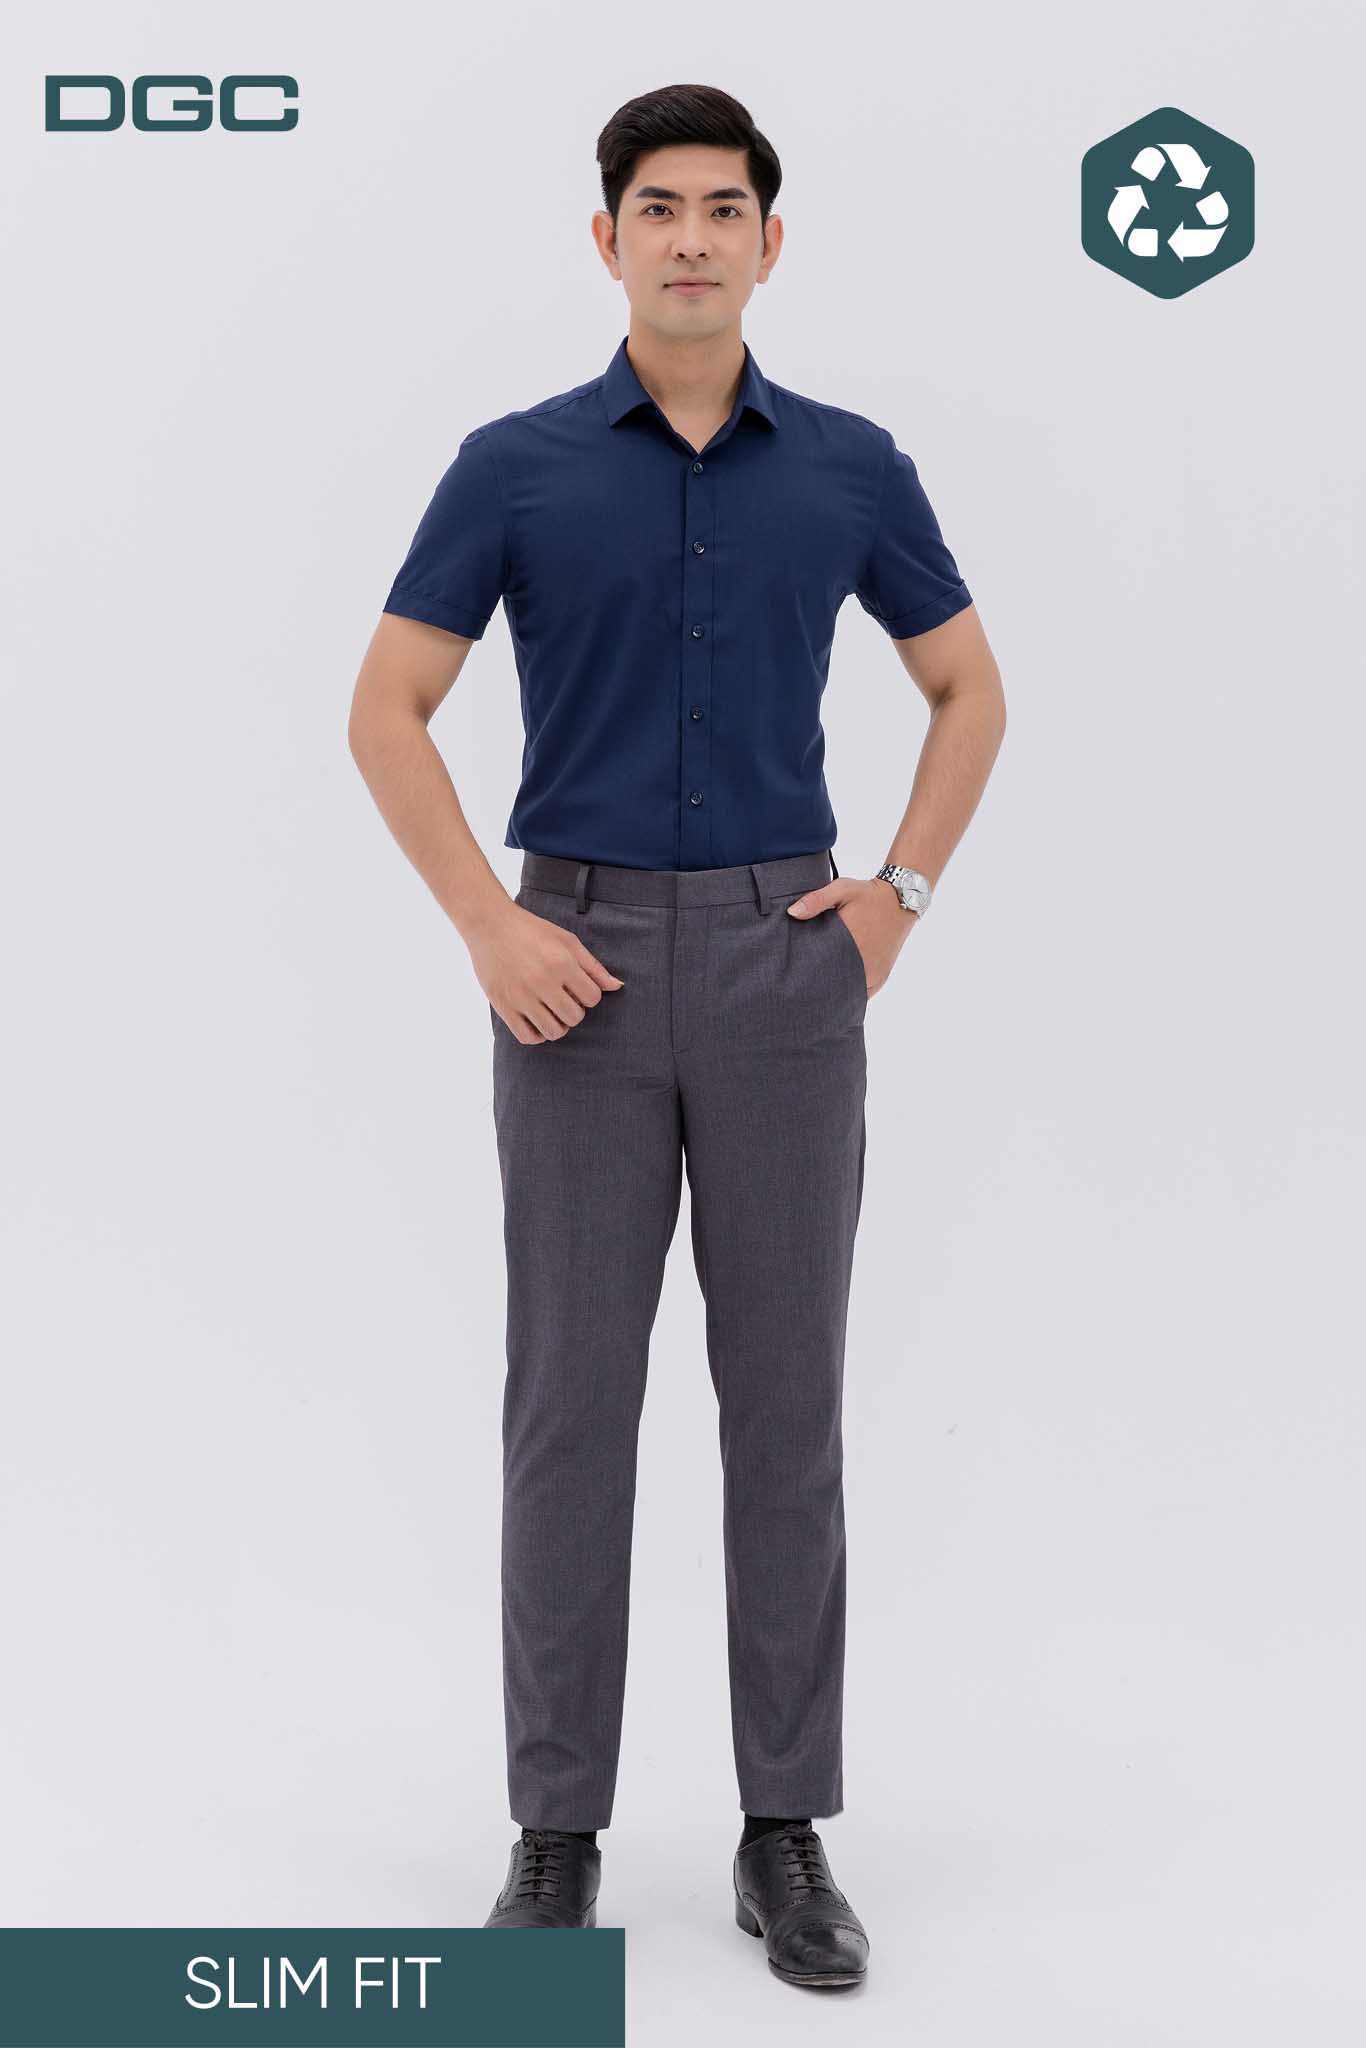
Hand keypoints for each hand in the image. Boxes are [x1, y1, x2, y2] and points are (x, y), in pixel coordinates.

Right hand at [471, 901, 623, 1043]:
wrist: (490, 925)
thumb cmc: (531, 931)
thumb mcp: (567, 940)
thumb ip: (593, 966)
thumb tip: (616, 987)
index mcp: (561, 963)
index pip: (592, 998)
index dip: (589, 995)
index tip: (578, 988)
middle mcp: (542, 981)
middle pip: (574, 1017)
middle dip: (575, 1010)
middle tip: (564, 998)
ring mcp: (521, 996)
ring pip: (553, 1031)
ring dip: (558, 1025)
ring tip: (552, 1011)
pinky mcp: (503, 1005)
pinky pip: (527, 1037)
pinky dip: (537, 1035)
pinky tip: (537, 1020)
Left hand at [785, 877, 915, 998]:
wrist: (902, 901)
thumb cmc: (869, 895)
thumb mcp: (843, 889)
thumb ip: (817, 900)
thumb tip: (792, 913)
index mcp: (850, 941)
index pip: (820, 966)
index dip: (806, 971)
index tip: (795, 972)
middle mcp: (863, 962)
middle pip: (833, 984)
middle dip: (818, 983)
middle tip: (803, 982)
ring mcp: (873, 973)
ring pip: (848, 993)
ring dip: (834, 991)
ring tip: (819, 986)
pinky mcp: (880, 978)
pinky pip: (862, 994)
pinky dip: (850, 993)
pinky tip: (837, 989)